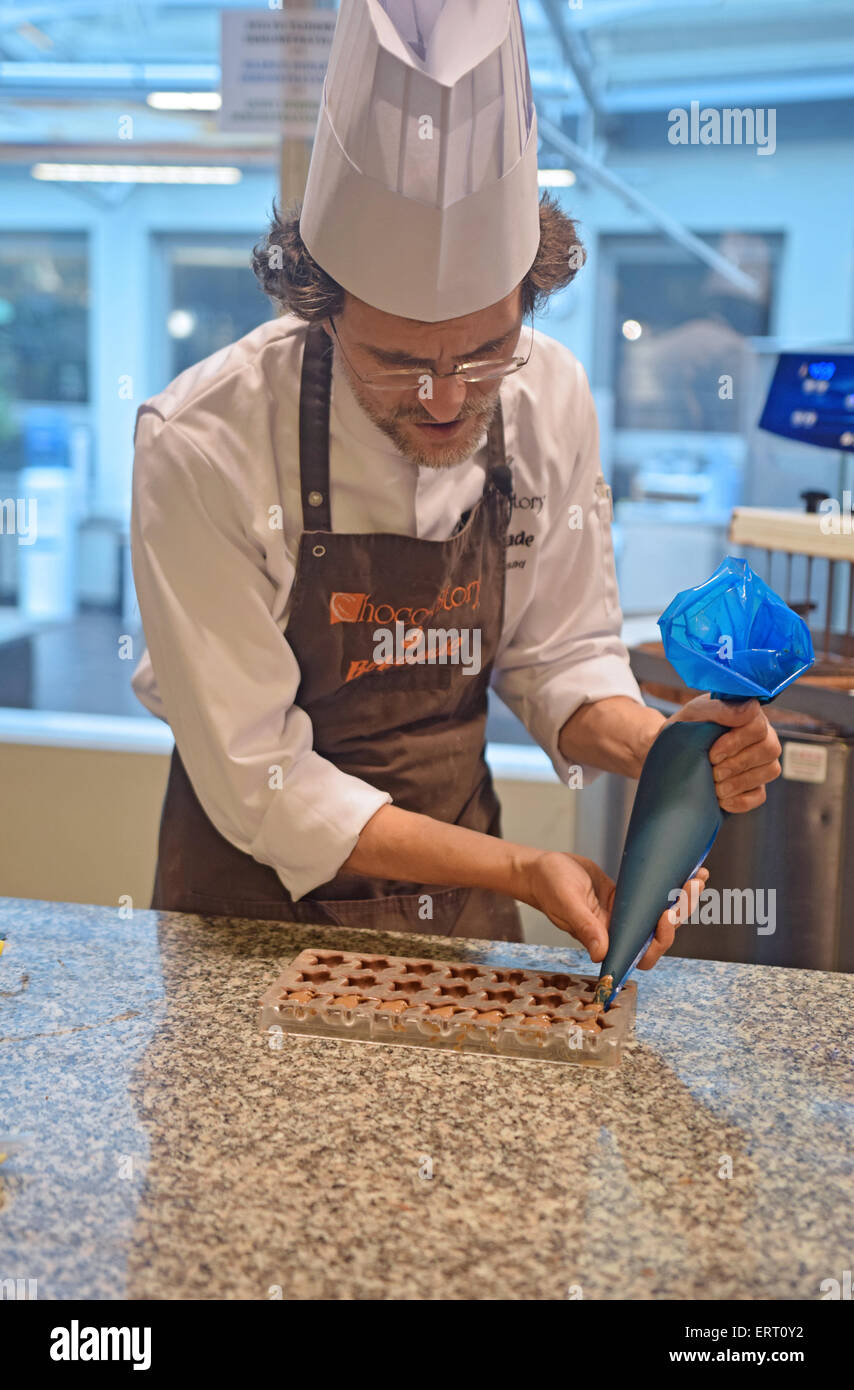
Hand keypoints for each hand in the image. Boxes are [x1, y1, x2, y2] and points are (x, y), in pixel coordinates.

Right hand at [516, 851, 708, 965]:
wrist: (541, 869)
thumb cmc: (549, 887)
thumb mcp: (567, 903)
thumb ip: (584, 927)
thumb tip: (601, 953)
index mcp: (607, 940)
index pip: (642, 953)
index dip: (660, 940)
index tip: (665, 915)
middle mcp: (621, 932)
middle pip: (660, 934)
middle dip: (680, 912)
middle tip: (690, 886)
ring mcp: (627, 914)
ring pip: (663, 916)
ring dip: (683, 900)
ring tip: (697, 877)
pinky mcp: (629, 897)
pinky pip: (656, 896)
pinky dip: (673, 887)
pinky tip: (690, 872)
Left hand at [662, 695, 781, 812]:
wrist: (672, 754)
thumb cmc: (686, 728)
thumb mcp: (695, 713)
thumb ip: (720, 708)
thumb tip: (751, 710)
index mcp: (749, 715)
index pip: (758, 726)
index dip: (736, 742)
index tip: (712, 753)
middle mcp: (762, 736)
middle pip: (769, 749)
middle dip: (738, 764)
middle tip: (713, 771)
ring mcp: (762, 762)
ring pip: (769, 771)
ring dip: (739, 782)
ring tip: (715, 785)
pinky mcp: (756, 785)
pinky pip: (760, 795)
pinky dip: (740, 800)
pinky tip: (720, 799)